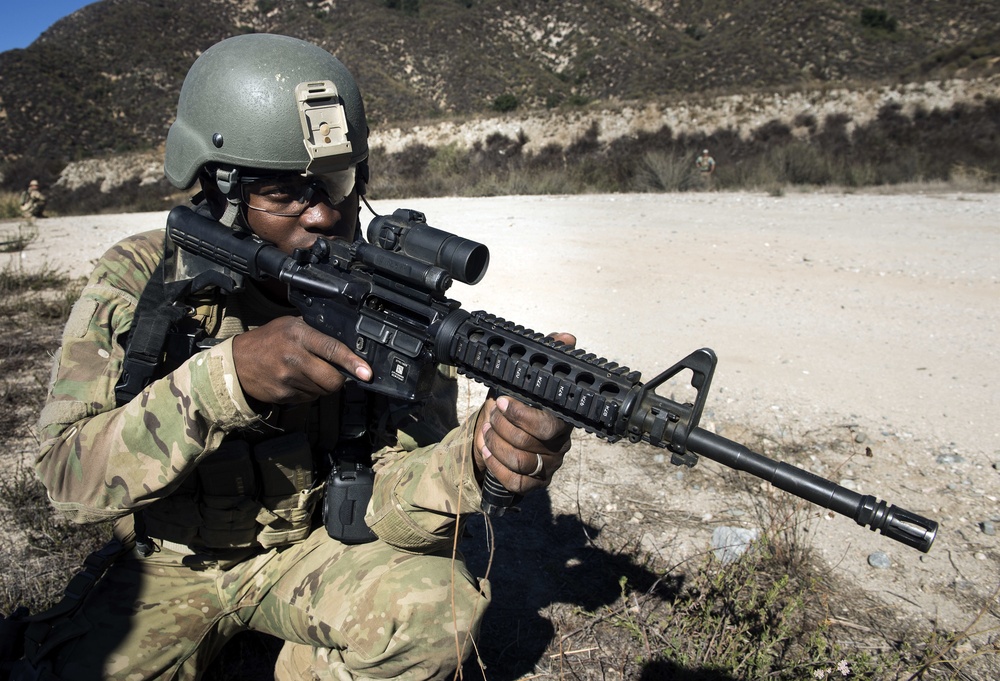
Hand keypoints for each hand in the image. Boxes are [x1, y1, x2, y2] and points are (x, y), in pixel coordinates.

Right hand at [232, 317, 371, 404]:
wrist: (236, 362)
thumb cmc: (268, 340)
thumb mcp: (290, 325)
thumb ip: (316, 333)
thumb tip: (348, 345)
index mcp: (298, 335)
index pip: (332, 349)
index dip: (352, 362)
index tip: (366, 373)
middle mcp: (293, 357)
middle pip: (332, 379)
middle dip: (340, 378)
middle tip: (334, 371)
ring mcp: (287, 379)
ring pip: (323, 391)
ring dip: (323, 385)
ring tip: (308, 372)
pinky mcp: (283, 395)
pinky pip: (309, 398)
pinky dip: (309, 392)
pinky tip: (297, 380)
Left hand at [473, 333, 575, 494]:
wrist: (505, 438)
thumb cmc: (517, 408)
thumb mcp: (525, 382)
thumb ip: (544, 359)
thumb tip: (566, 337)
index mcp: (560, 420)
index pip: (546, 424)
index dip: (520, 415)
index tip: (500, 401)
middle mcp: (559, 446)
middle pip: (527, 443)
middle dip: (502, 427)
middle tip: (490, 415)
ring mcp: (548, 467)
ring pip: (520, 462)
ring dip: (496, 444)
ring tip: (486, 431)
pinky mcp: (536, 484)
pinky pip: (517, 482)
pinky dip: (497, 467)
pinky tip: (487, 452)